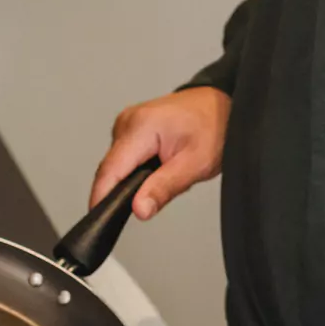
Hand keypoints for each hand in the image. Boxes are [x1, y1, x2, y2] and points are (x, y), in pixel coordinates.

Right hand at [90, 88, 230, 219]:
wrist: (223, 106)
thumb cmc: (214, 128)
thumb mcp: (195, 165)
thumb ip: (164, 188)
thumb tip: (139, 209)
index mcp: (140, 127)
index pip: (109, 170)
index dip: (102, 198)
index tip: (101, 220)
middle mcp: (128, 121)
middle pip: (112, 170)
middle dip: (125, 190)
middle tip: (155, 197)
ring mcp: (127, 122)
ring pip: (117, 165)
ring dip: (133, 179)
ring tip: (164, 175)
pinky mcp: (130, 126)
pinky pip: (125, 156)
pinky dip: (137, 168)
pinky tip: (158, 165)